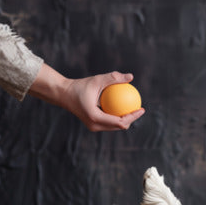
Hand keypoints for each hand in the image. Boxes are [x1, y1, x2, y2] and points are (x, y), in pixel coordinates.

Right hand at [29, 65, 144, 131]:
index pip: (120, 122)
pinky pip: (109, 122)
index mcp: (96, 118)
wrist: (63, 94)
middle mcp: (95, 126)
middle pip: (119, 127)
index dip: (133, 117)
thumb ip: (114, 78)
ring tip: (133, 108)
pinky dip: (117, 116)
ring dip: (125, 119)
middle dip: (131, 120)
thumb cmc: (79, 86)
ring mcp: (93, 127)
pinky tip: (123, 107)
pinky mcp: (93, 124)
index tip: (141, 109)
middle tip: (139, 108)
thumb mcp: (97, 80)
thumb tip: (131, 77)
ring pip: (114, 126)